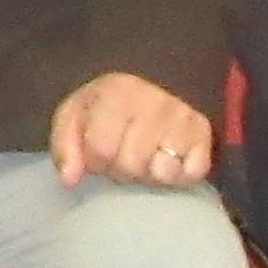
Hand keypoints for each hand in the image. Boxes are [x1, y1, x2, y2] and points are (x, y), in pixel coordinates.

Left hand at [50, 69, 216, 188]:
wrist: (146, 89)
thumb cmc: (103, 111)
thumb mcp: (73, 120)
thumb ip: (64, 148)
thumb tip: (70, 179)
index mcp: (116, 92)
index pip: (100, 150)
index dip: (96, 162)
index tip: (98, 154)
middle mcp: (153, 101)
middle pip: (131, 165)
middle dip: (121, 170)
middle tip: (122, 157)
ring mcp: (181, 116)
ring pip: (161, 172)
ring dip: (149, 175)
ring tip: (143, 159)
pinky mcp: (203, 133)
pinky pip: (191, 173)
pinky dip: (178, 176)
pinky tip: (166, 160)